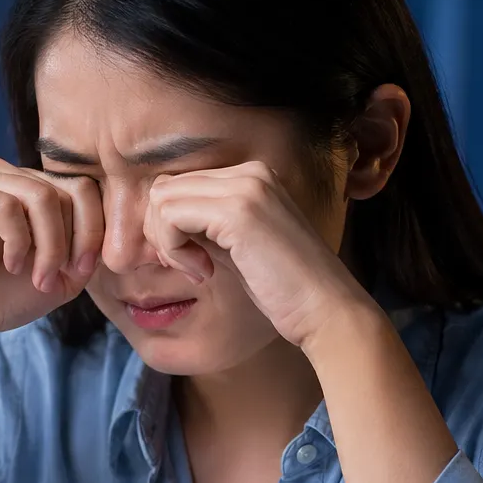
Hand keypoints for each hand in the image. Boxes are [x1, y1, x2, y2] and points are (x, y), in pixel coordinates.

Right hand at [0, 157, 102, 375]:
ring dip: (48, 245)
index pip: (81, 186)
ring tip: (35, 276)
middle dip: (71, 241)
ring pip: (40, 195)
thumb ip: (87, 245)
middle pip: (66, 189)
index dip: (92, 229)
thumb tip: (108, 225)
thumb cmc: (3, 296)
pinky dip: (17, 242)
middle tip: (55, 278)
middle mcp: (2, 174)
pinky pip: (6, 206)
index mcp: (27, 185)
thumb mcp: (62, 273)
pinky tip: (10, 264)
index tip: (80, 270)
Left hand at [144, 161, 377, 348]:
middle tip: (190, 266)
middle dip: (162, 233)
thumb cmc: (284, 290)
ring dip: (167, 241)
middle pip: (165, 188)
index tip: (193, 262)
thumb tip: (156, 219)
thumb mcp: (236, 247)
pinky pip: (170, 217)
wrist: (325, 310)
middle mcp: (250, 172)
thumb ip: (204, 226)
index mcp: (252, 177)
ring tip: (198, 268)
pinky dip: (174, 249)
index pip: (180, 185)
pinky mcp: (239, 211)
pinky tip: (203, 272)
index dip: (170, 227)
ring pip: (161, 198)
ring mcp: (246, 187)